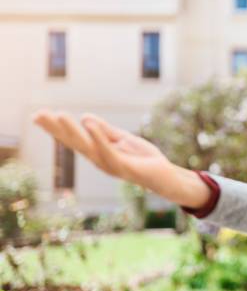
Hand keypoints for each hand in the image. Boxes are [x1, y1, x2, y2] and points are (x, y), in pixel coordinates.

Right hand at [32, 111, 209, 207]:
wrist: (166, 176)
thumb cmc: (144, 159)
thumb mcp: (123, 139)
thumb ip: (105, 130)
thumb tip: (84, 117)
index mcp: (99, 152)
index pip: (74, 138)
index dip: (56, 128)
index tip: (37, 114)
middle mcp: (100, 160)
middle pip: (74, 143)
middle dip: (56, 130)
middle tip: (37, 115)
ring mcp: (111, 165)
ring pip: (88, 147)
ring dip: (73, 132)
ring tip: (58, 115)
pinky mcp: (125, 167)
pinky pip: (109, 151)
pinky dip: (98, 137)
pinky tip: (88, 123)